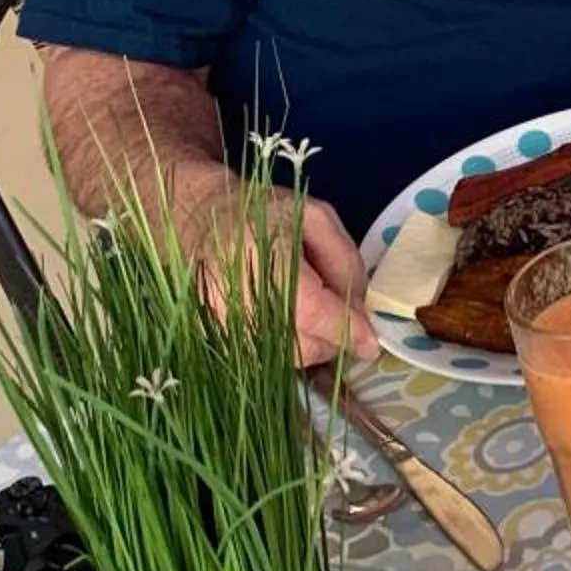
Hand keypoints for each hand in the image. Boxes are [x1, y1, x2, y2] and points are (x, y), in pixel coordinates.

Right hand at [169, 165, 378, 367]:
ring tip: (311, 311)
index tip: (370, 345)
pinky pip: (263, 356)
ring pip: (283, 358)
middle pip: (300, 345)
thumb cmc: (263, 212)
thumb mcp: (316, 218)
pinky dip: (284, 346)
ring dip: (309, 345)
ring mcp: (220, 322)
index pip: (312, 311)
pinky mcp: (215, 335)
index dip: (345, 331)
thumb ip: (343, 261)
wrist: (200, 218)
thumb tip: (360, 309)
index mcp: (263, 258)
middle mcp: (237, 297)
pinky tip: (286, 319)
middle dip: (331, 340)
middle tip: (340, 317)